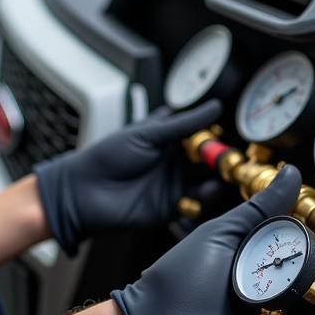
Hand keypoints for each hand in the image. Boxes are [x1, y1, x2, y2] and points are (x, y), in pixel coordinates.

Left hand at [34, 100, 220, 255]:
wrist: (83, 192)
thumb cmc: (107, 156)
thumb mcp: (147, 134)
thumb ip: (183, 124)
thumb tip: (213, 107)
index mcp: (166, 139)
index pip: (199, 135)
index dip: (213, 135)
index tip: (227, 134)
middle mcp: (172, 161)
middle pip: (205, 160)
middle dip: (220, 158)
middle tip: (231, 156)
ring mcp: (172, 184)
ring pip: (205, 181)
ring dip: (217, 178)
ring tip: (225, 173)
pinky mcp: (170, 207)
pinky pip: (196, 203)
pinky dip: (206, 198)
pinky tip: (210, 191)